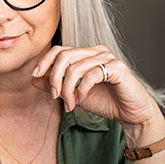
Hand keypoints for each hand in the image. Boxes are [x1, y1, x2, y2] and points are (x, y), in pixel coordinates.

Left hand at [30, 44, 163, 138]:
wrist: (130, 114)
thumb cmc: (105, 102)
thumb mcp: (73, 94)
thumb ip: (55, 85)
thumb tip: (34, 78)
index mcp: (86, 54)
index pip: (59, 49)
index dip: (44, 61)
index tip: (35, 76)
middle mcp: (97, 51)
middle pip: (64, 55)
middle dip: (54, 77)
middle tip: (54, 96)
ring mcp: (108, 58)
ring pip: (75, 67)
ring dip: (68, 89)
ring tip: (70, 104)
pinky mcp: (118, 68)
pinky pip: (91, 75)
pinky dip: (82, 90)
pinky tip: (81, 100)